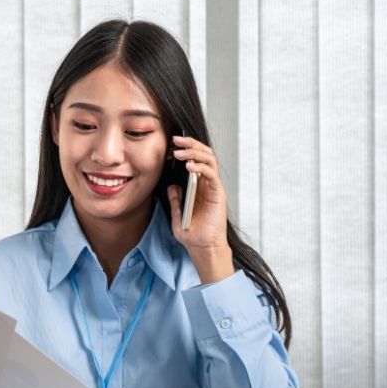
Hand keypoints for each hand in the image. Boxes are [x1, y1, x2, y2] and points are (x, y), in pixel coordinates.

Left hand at [166, 135, 234, 283]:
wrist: (202, 248)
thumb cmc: (192, 234)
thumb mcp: (178, 215)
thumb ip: (175, 200)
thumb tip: (172, 187)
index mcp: (198, 186)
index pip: (194, 161)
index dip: (183, 151)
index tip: (168, 147)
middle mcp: (207, 184)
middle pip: (203, 155)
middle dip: (190, 144)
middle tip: (174, 139)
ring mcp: (214, 188)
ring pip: (209, 160)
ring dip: (194, 152)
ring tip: (179, 151)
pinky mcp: (218, 194)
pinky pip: (211, 175)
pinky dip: (201, 167)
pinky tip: (188, 166)